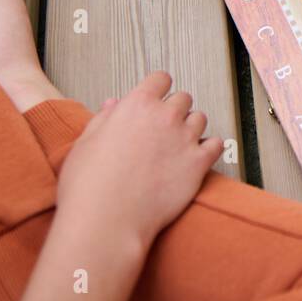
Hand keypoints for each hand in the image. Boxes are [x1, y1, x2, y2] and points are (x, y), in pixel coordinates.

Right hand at [56, 71, 223, 250]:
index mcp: (137, 105)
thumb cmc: (89, 186)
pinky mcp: (199, 164)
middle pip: (183, 98)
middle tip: (162, 128)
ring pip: (200, 119)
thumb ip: (103, 119)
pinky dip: (209, 148)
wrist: (107, 221)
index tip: (156, 98)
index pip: (160, 79)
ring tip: (176, 145)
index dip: (157, 88)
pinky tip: (197, 157)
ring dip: (191, 128)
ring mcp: (185, 139)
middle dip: (174, 110)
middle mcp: (165, 117)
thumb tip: (113, 105)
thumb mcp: (85, 143)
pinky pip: (216, 144)